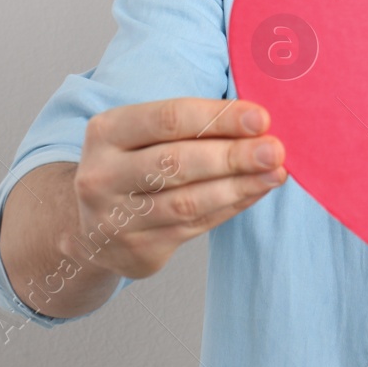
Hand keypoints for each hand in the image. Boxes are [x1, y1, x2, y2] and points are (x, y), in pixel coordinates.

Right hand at [70, 97, 286, 279]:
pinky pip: (195, 225)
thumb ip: (191, 126)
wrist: (92, 227)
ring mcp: (116, 218)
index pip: (168, 118)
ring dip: (239, 185)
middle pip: (177, 162)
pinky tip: (256, 190)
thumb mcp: (143, 135)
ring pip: (188, 201)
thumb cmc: (133, 165)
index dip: (218, 117)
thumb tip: (257, 124)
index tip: (260, 118)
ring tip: (275, 172)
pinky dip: (231, 206)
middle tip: (274, 149)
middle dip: (233, 155)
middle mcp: (103, 175)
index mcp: (106, 133)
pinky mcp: (137, 249)